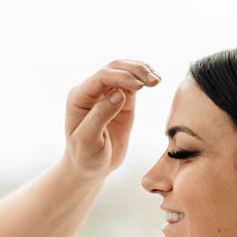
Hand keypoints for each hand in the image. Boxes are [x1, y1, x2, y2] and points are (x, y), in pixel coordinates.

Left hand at [64, 60, 159, 178]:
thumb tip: (118, 94)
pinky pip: (132, 83)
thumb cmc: (84, 156)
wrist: (90, 168)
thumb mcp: (88, 140)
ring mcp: (107, 94)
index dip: (121, 77)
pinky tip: (155, 81)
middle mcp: (91, 91)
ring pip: (124, 71)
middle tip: (154, 81)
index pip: (101, 78)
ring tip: (157, 80)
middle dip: (134, 71)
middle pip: (113, 69)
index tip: (140, 86)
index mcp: (79, 97)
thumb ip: (100, 116)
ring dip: (141, 71)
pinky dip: (144, 79)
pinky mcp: (121, 101)